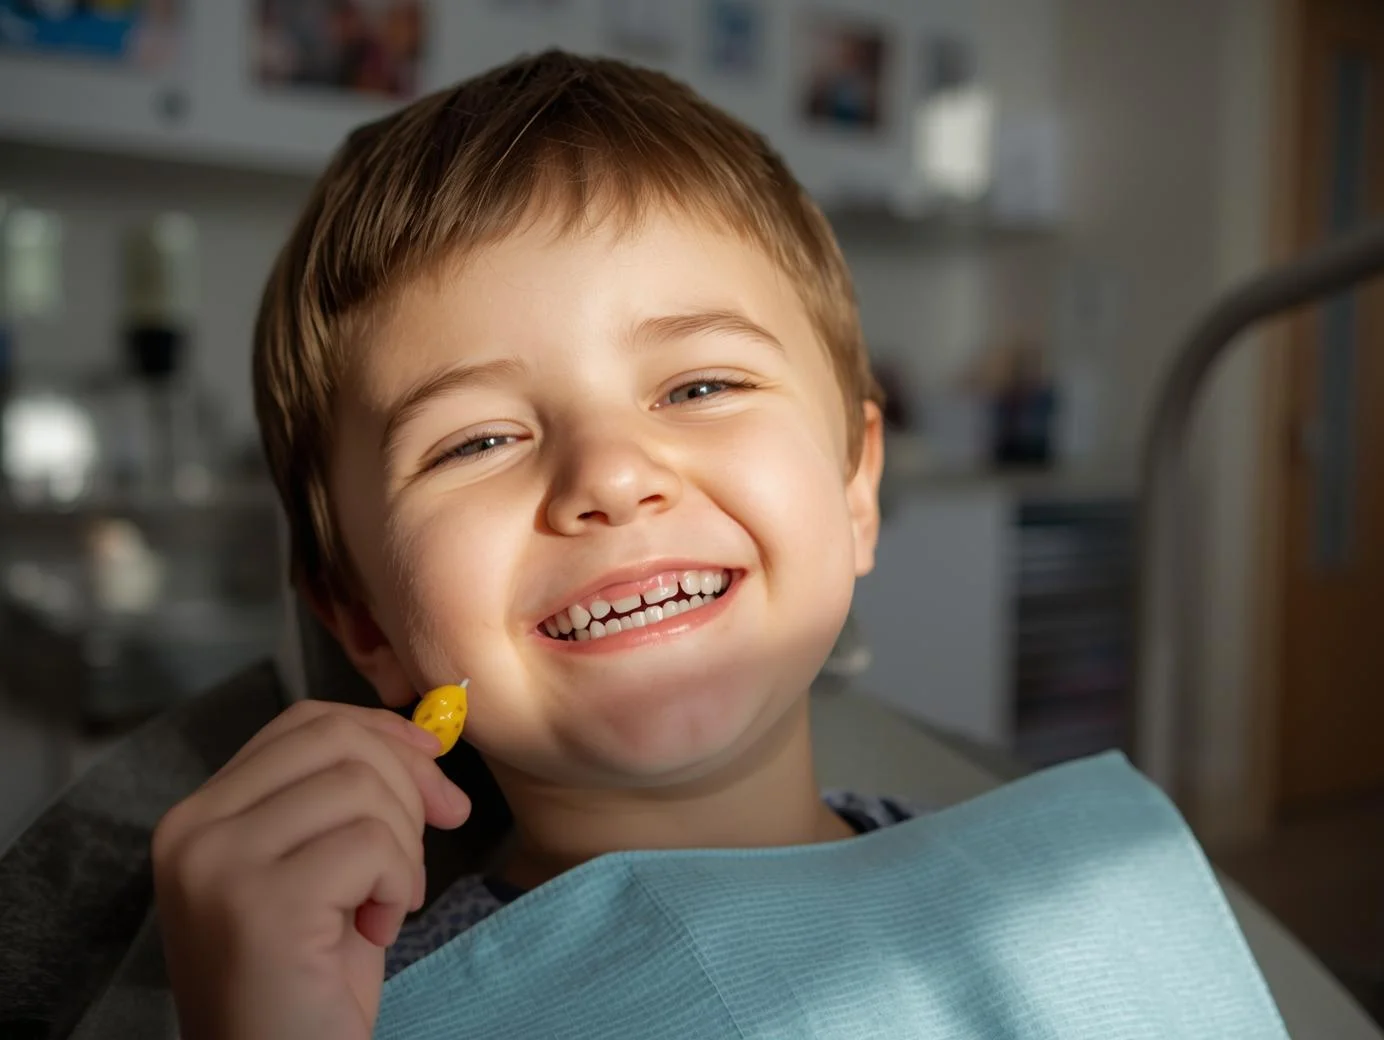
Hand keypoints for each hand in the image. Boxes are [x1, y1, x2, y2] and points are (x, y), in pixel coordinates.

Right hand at [152, 700, 470, 1039]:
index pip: (303, 723)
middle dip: (407, 782)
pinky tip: (378, 931)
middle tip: (421, 850)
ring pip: (360, 786)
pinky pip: (372, 844)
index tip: (433, 765)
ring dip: (404, 847)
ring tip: (385, 905)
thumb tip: (428, 741)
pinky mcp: (258, 903)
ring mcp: (217, 863)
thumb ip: (347, 799)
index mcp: (200, 815)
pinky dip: (400, 883)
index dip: (382, 732)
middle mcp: (193, 829)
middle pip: (336, 739)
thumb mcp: (322, 870)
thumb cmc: (307, 984)